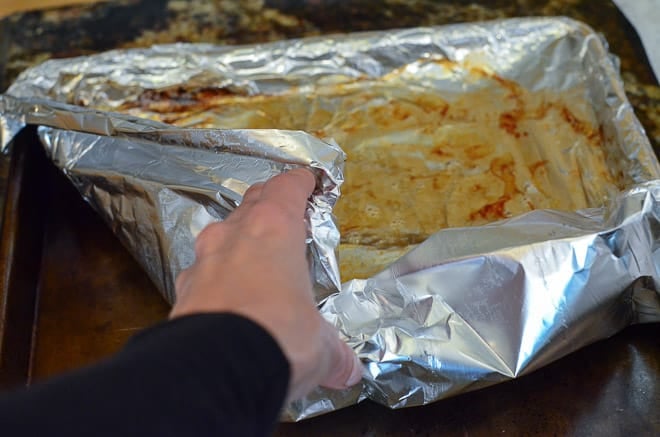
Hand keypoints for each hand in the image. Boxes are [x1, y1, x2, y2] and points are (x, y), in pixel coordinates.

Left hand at [170, 169, 361, 400]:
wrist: (213, 371)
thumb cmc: (277, 338)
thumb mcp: (320, 347)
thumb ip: (335, 354)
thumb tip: (348, 371)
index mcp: (274, 230)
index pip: (286, 189)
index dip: (299, 181)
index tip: (306, 179)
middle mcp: (233, 236)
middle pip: (250, 203)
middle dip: (267, 204)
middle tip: (281, 212)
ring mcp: (202, 261)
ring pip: (221, 236)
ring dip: (237, 241)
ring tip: (251, 257)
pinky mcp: (182, 291)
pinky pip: (201, 272)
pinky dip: (215, 279)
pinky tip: (223, 299)